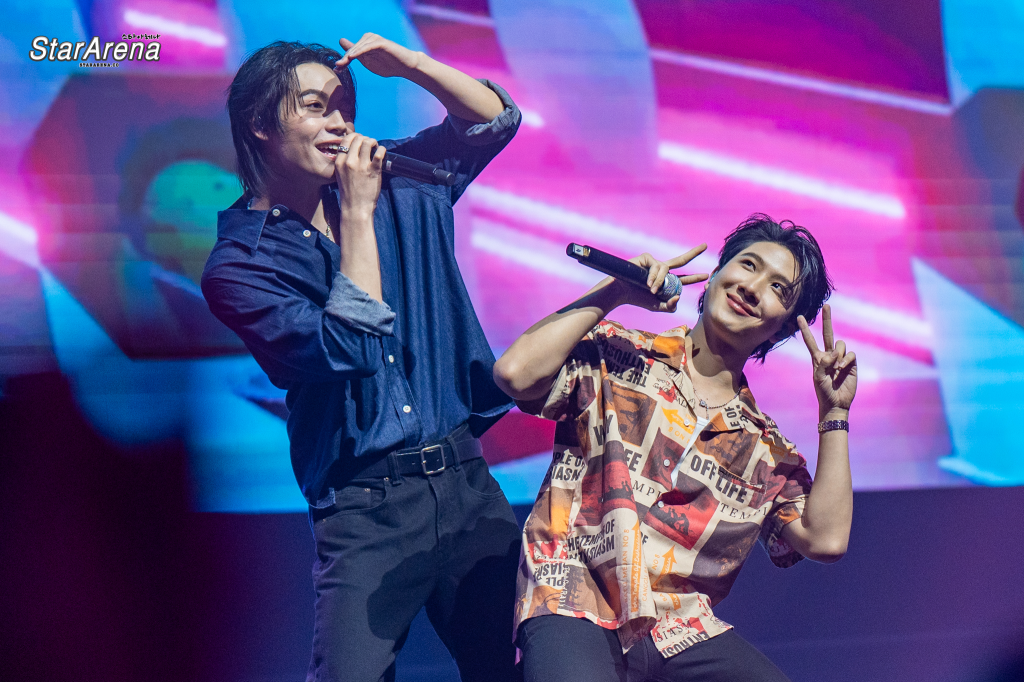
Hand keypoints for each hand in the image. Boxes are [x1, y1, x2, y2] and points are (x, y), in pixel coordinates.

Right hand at [334, 133, 384, 218]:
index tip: (360, 140)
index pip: (346, 140)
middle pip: (358, 139)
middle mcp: (349, 162)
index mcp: (339, 162)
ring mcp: (361, 166)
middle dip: (365, 138)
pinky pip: (379, 153)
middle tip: (370, 144)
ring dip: (373, 142)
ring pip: (368, 142)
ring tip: (376, 148)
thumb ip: (345, 161)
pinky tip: (382, 152)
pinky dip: (382, 149)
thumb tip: (355, 148)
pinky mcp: (373, 171)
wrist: (356, 207)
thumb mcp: (340, 174)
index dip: (355, 136)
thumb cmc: (350, 192)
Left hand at [336, 34, 421, 78]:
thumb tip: (341, 43)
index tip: (336, 69)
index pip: (351, 51)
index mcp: (365, 44)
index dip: (343, 60)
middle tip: (337, 67)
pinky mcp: (381, 43)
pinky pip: (368, 46)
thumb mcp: (369, 62)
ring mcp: (375, 40)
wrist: (405, 67)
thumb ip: (356, 55)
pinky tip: (353, 56)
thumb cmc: (388, 65)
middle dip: (345, 58)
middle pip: (353, 49)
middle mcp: (369, 39)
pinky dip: (360, 51)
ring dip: (351, 54)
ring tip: (344, 62)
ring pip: (359, 47)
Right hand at [610, 244, 708, 312]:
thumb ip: (670, 306)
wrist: (621, 293)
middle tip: (705, 246)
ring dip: (660, 282)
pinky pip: (656, 266)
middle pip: (681, 260)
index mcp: (667, 282)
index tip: (707, 276)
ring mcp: (655, 263)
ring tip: (651, 290)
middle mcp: (662, 270)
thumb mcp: (657, 306)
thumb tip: (679, 296)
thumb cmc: (638, 299)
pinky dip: (654, 276)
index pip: (684, 279)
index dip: (695, 277)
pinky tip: (647, 283)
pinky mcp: (646, 258)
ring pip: (666, 269)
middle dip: (693, 253)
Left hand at [797, 304, 857, 418]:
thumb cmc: (824, 392)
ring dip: (838, 353)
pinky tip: (843, 368)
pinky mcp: (851, 363)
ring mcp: (841, 359)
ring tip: (836, 367)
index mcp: (817, 358)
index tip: (799, 317)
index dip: (805, 329)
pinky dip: (846, 359)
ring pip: (840, 344)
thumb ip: (823, 364)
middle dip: (827, 319)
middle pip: (828, 334)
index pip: (810, 341)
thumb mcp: (818, 378)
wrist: (837, 403)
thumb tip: (833, 353)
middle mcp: (829, 355)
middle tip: (826, 305)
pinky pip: (850, 353)